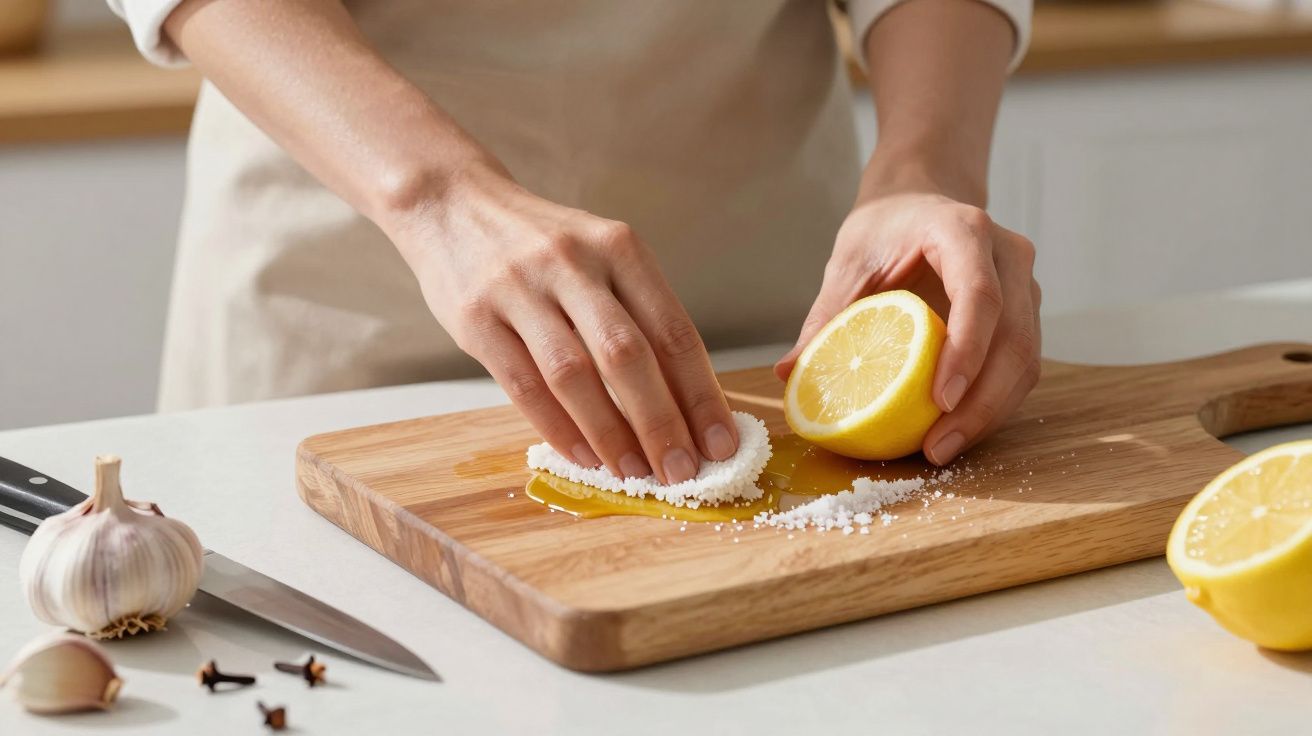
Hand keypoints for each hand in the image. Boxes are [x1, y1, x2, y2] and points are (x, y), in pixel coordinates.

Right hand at [395, 167, 737, 483]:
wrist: (451, 204)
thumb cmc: (541, 243)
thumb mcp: (600, 254)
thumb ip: (638, 313)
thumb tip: (685, 401)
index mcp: (618, 247)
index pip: (673, 330)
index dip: (701, 394)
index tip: (720, 443)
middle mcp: (573, 263)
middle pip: (628, 356)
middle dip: (662, 423)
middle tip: (683, 472)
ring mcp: (520, 289)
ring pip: (574, 376)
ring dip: (610, 434)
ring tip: (636, 474)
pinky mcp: (476, 318)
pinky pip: (524, 386)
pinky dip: (558, 429)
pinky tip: (583, 457)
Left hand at [775, 191, 1040, 464]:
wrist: (919, 203)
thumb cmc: (884, 229)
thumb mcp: (848, 263)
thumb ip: (826, 316)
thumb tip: (788, 372)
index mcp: (964, 231)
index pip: (979, 294)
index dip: (965, 351)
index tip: (939, 400)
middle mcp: (1007, 256)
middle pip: (1012, 338)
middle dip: (979, 403)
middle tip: (937, 447)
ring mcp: (1025, 286)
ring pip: (1024, 359)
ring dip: (988, 413)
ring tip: (943, 449)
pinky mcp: (1024, 315)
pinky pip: (1018, 367)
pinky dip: (991, 404)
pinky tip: (956, 431)